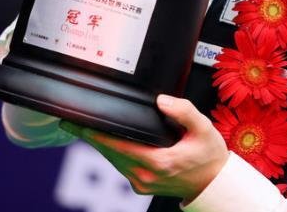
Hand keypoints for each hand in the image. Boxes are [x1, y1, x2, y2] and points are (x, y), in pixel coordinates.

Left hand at [59, 95, 228, 200]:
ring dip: (100, 145)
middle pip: (110, 154)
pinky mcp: (141, 186)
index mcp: (159, 162)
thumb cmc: (209, 154)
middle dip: (92, 137)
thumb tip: (162, 100)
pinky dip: (112, 153)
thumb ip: (183, 111)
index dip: (98, 135)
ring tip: (85, 129)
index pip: (119, 146)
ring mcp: (142, 183)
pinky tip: (107, 142)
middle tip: (73, 123)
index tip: (81, 125)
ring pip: (113, 161)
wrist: (213, 182)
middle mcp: (146, 176)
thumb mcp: (203, 128)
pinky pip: (121, 167)